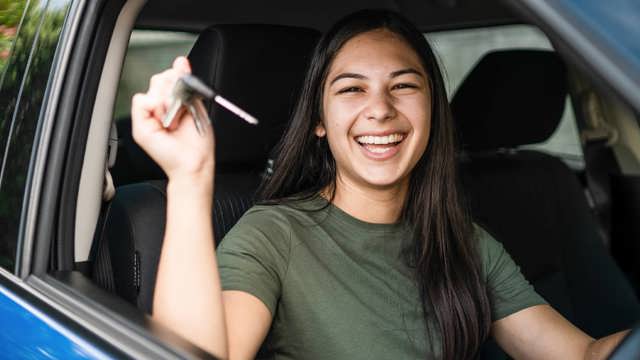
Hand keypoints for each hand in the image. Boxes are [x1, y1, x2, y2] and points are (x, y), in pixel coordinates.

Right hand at [131, 57, 214, 185]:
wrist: (195, 161)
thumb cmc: (198, 141)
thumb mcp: (194, 104)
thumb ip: (186, 83)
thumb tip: (180, 61)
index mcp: (172, 102)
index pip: (169, 76)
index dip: (178, 76)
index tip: (186, 86)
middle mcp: (159, 108)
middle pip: (160, 78)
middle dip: (174, 89)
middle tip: (183, 108)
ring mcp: (149, 116)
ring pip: (152, 87)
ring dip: (168, 101)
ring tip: (176, 119)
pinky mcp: (140, 125)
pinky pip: (141, 100)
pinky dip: (156, 107)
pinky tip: (166, 121)